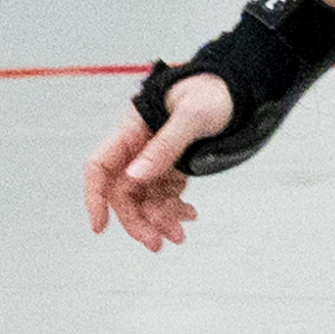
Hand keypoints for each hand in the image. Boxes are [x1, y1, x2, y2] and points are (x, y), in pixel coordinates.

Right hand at [84, 74, 233, 250]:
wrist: (240, 90)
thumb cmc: (213, 93)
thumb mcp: (192, 116)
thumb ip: (165, 146)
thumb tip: (136, 176)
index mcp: (133, 131)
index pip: (100, 167)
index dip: (94, 197)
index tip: (99, 226)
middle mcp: (140, 148)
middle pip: (125, 192)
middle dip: (137, 220)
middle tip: (156, 243)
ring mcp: (157, 159)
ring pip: (147, 198)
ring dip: (160, 220)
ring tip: (179, 236)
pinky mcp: (176, 166)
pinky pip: (167, 194)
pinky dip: (175, 209)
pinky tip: (190, 215)